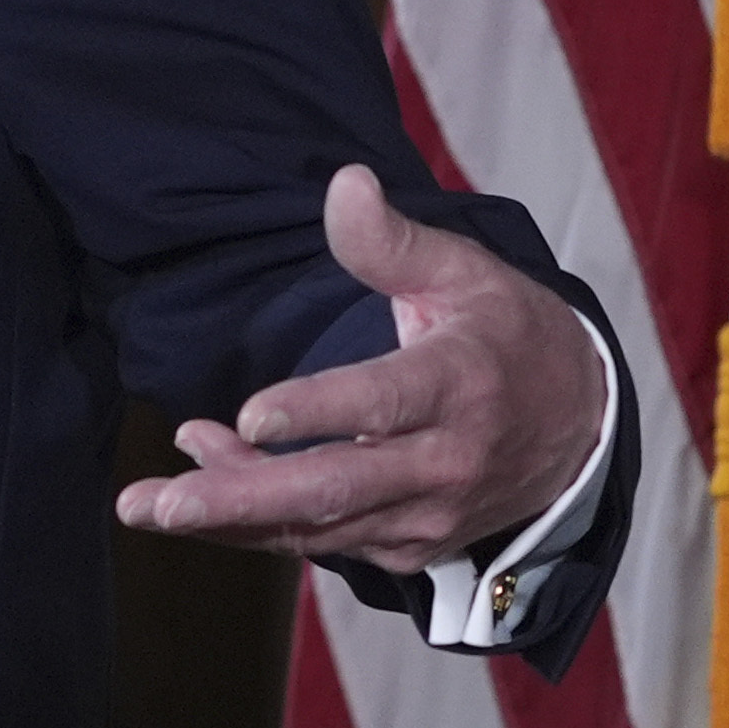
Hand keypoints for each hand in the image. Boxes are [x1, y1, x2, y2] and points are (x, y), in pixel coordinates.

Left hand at [114, 164, 606, 573]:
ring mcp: (427, 513)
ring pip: (319, 526)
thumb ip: (391, 240)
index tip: (249, 415)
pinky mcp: (410, 546)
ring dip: (231, 517)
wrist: (580, 426)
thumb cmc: (504, 334)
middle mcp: (445, 461)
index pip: (384, 402)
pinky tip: (205, 485)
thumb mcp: (462, 272)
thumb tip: (344, 182)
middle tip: (159, 503)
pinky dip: (259, 525)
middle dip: (240, 497)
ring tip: (149, 502)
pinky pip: (325, 542)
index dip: (317, 412)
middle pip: (336, 487)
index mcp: (459, 384)